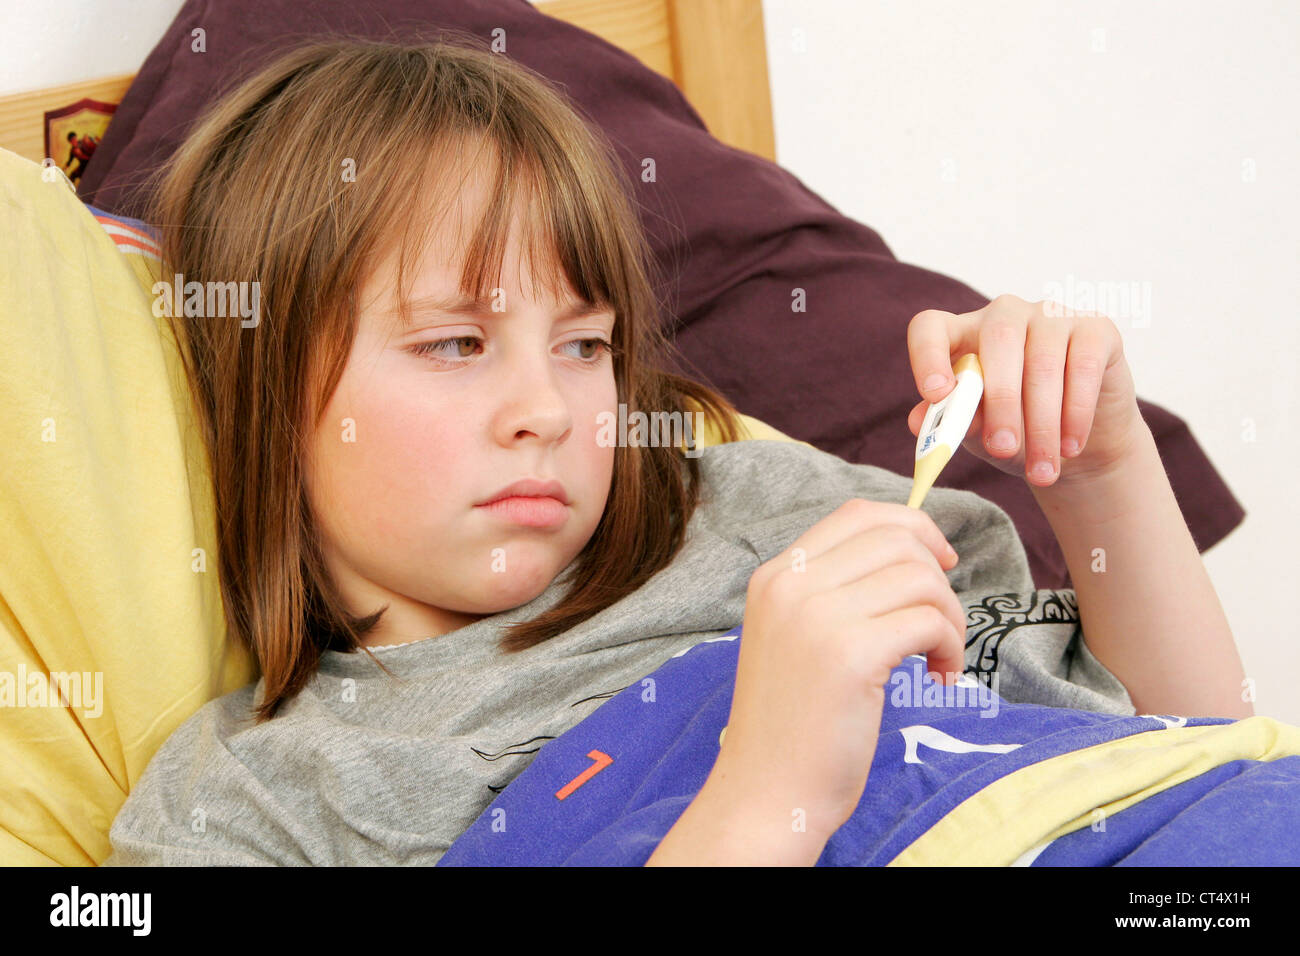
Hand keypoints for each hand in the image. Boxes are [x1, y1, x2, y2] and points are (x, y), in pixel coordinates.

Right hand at [716, 498, 965, 840]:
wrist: (765, 791)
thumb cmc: (793, 722)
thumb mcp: (796, 637)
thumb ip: (833, 591)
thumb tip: (913, 552)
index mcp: (775, 576)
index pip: (857, 515)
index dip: (912, 527)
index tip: (940, 562)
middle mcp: (790, 585)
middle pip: (897, 539)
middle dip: (938, 577)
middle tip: (941, 625)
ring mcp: (817, 617)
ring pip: (920, 578)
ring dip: (949, 617)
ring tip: (939, 658)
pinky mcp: (850, 655)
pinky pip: (929, 621)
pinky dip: (950, 647)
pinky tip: (937, 678)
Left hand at [905, 294, 1144, 487]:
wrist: (1076, 445)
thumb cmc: (1015, 433)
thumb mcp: (978, 433)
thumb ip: (951, 421)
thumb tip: (917, 419)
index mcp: (962, 336)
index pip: (930, 327)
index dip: (928, 355)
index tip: (935, 395)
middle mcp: (1004, 316)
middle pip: (997, 342)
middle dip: (1001, 402)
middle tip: (1003, 448)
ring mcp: (1051, 316)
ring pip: (1044, 362)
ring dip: (1043, 424)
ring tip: (1042, 470)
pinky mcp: (1096, 328)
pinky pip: (1083, 366)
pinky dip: (1077, 413)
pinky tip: (1071, 446)